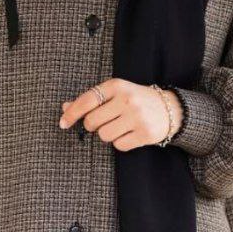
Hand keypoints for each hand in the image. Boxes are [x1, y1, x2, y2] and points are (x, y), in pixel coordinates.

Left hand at [59, 79, 182, 150]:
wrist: (170, 108)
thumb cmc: (136, 100)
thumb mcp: (115, 94)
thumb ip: (91, 100)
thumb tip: (64, 108)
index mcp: (117, 85)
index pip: (87, 100)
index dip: (72, 113)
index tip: (62, 123)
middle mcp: (127, 99)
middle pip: (93, 122)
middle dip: (93, 126)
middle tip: (104, 122)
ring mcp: (136, 117)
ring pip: (104, 135)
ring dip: (108, 135)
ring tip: (120, 127)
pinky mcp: (144, 133)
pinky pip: (119, 146)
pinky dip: (121, 143)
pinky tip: (130, 134)